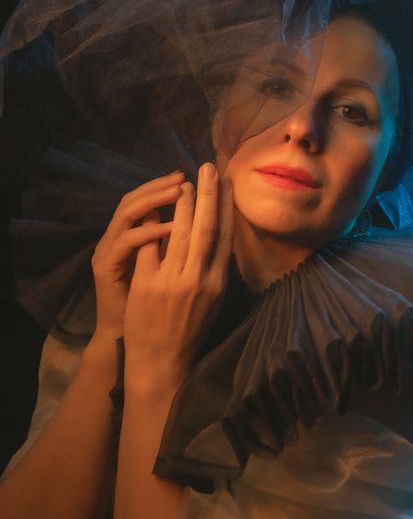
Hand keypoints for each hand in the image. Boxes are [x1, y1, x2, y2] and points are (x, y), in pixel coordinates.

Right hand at [91, 172, 183, 340]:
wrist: (131, 345)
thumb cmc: (153, 309)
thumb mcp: (165, 271)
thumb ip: (172, 245)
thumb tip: (201, 220)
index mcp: (131, 238)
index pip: (147, 201)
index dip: (169, 187)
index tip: (195, 178)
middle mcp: (116, 239)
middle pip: (135, 200)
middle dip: (161, 185)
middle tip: (185, 173)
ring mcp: (107, 251)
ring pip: (128, 213)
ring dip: (154, 199)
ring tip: (181, 190)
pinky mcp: (104, 267)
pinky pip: (127, 242)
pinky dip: (149, 232)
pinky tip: (169, 226)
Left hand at [122, 162, 233, 391]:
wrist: (163, 363)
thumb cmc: (189, 331)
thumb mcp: (212, 302)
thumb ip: (215, 271)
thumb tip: (219, 238)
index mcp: (218, 283)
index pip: (224, 237)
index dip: (226, 208)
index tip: (227, 184)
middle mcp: (199, 280)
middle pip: (205, 229)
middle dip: (208, 196)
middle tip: (209, 168)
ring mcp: (173, 282)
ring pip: (179, 234)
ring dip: (182, 205)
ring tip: (184, 182)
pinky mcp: (148, 286)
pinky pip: (151, 248)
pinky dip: (153, 227)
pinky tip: (154, 209)